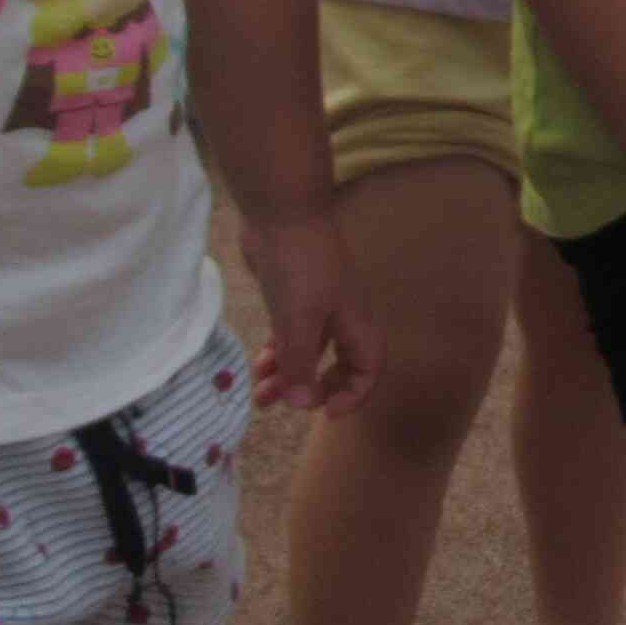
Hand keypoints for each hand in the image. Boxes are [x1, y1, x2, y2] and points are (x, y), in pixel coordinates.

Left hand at [246, 210, 378, 414]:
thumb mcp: (299, 321)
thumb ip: (301, 364)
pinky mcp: (290, 298)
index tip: (324, 412)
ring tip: (260, 395)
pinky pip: (288, 338)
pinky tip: (256, 366)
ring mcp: (315, 307)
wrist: (281, 212)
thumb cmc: (299, 266)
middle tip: (288, 405)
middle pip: (339, 366)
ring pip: (307, 354)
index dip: (352, 394)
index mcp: (355, 324)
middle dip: (314, 390)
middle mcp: (341, 319)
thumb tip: (303, 405)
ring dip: (287, 377)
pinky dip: (276, 355)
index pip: (368, 369)